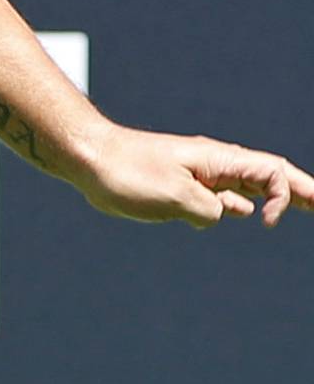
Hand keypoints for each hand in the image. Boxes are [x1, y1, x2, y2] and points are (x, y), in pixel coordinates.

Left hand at [75, 125, 313, 228]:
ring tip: (303, 205)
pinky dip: (237, 206)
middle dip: (301, 190)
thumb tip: (226, 213)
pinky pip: (219, 198)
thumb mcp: (173, 196)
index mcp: (218, 160)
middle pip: (270, 177)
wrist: (90, 160)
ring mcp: (199, 176)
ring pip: (248, 187)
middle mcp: (215, 165)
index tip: (268, 223)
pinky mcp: (181, 189)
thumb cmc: (127, 172)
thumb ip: (208, 208)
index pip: (271, 172)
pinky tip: (244, 213)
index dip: (284, 195)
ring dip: (276, 197)